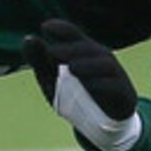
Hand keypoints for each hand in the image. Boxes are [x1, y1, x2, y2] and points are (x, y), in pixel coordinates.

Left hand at [21, 18, 142, 150]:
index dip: (61, 28)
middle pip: (88, 48)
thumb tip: (28, 38)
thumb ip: (40, 59)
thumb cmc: (73, 93)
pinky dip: (100, 84)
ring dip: (87, 64)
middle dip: (71, 49)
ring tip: (71, 68)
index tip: (45, 27)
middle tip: (52, 53)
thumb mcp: (51, 78)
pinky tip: (88, 86)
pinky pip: (114, 85)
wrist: (100, 123)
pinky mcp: (122, 92)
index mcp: (83, 50)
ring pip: (104, 63)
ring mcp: (114, 74)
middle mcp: (100, 57)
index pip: (73, 34)